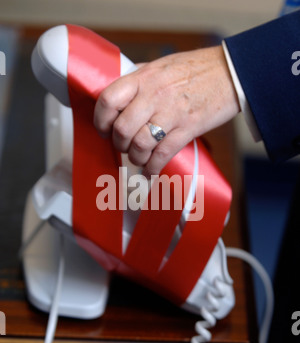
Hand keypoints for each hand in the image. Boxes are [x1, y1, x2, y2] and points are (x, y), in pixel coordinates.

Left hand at [94, 45, 239, 176]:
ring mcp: (171, 112)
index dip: (101, 120)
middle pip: (122, 129)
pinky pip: (163, 154)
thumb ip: (139, 81)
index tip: (104, 129)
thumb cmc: (196, 69)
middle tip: (123, 146)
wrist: (230, 72)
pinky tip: (151, 170)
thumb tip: (120, 99)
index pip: (108, 100)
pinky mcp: (188, 128)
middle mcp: (154, 94)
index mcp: (143, 77)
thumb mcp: (160, 67)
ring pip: (141, 145)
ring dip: (136, 158)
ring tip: (139, 158)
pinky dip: (153, 167)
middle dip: (119, 144)